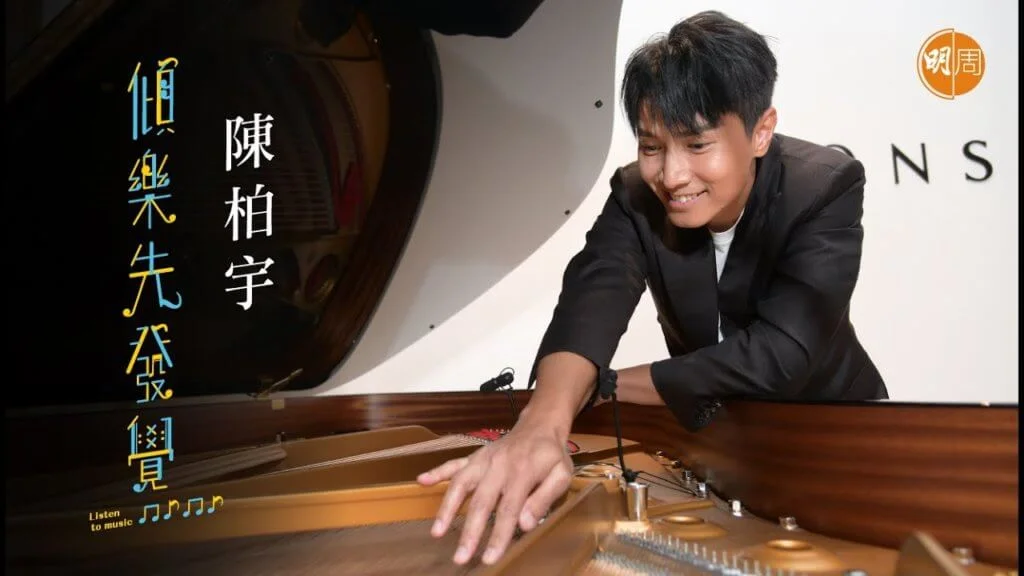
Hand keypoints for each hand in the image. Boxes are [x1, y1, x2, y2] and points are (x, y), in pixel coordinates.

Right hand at [417, 425, 572, 564]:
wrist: (540, 425)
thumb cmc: (551, 455)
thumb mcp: (561, 474)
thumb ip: (545, 498)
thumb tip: (525, 523)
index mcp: (522, 473)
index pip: (508, 510)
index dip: (498, 536)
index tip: (489, 558)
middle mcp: (498, 467)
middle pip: (481, 503)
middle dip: (469, 532)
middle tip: (461, 557)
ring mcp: (484, 461)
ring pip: (461, 484)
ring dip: (447, 508)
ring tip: (437, 532)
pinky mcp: (475, 457)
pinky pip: (454, 464)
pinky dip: (437, 472)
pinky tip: (422, 481)